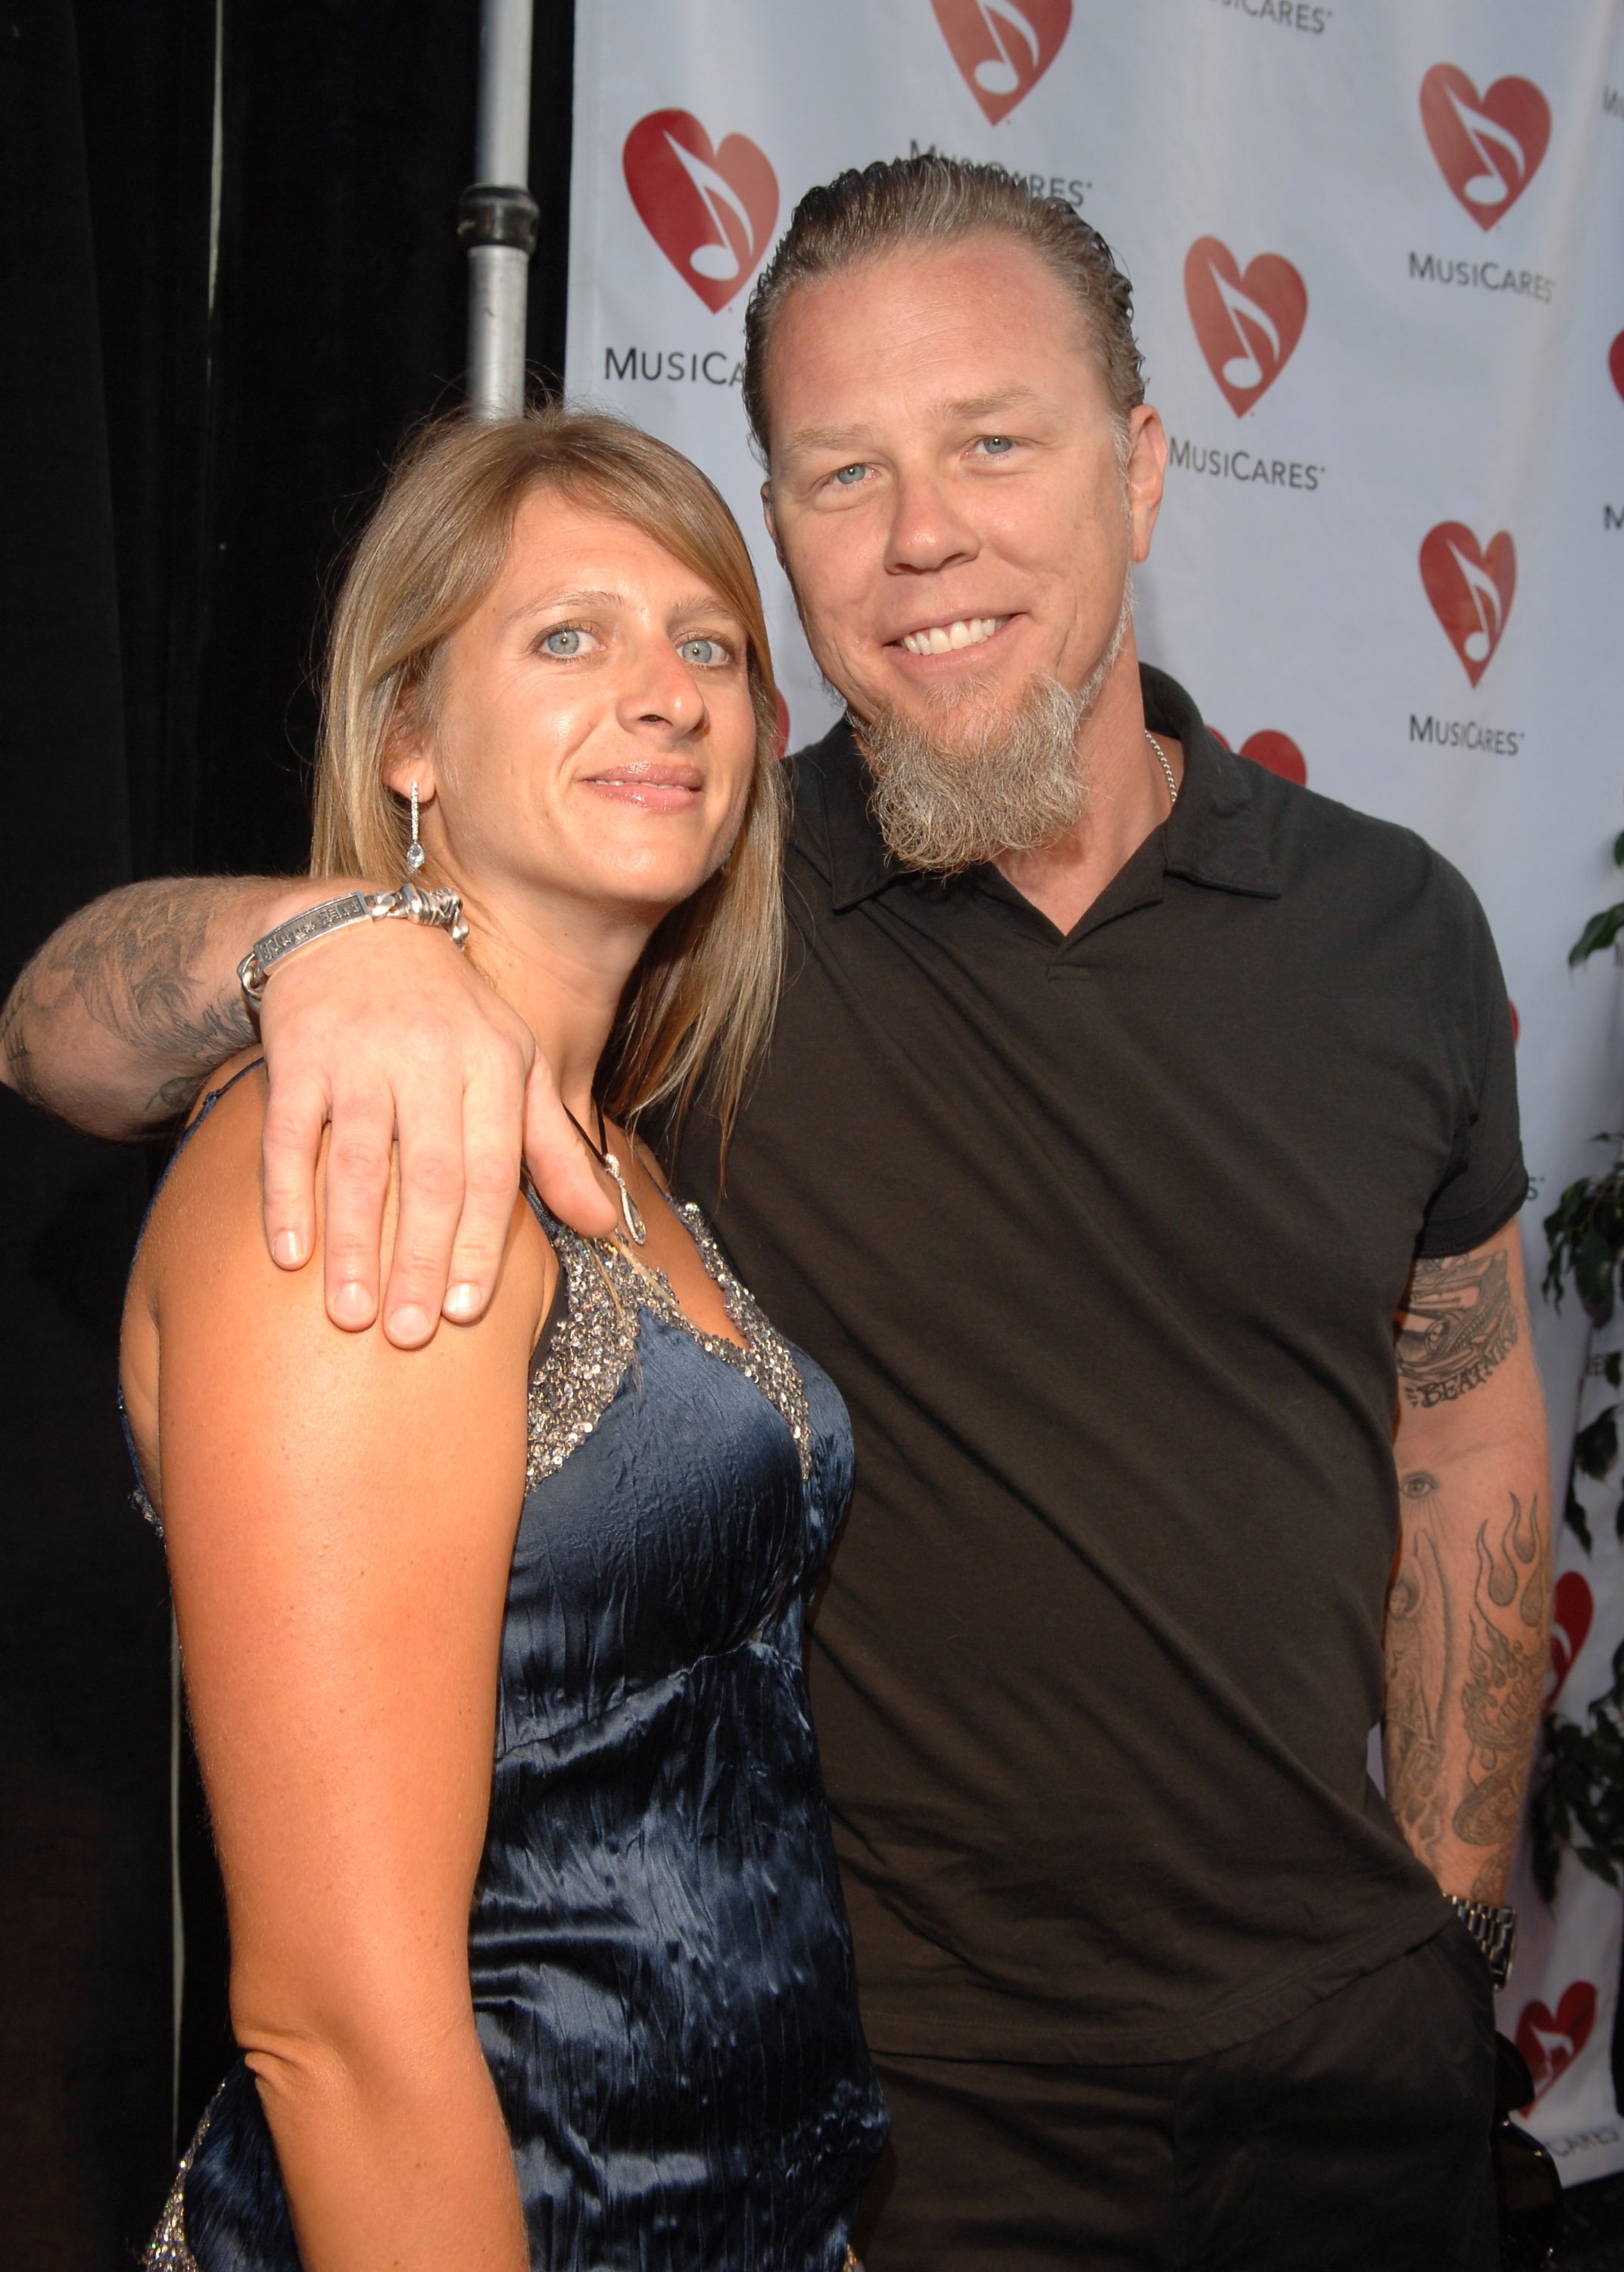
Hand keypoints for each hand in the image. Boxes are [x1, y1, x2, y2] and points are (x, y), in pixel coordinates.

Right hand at [258, 918, 615, 1343]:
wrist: (357, 931)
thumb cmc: (450, 1016)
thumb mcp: (517, 1064)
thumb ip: (555, 1148)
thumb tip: (606, 1227)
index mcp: (495, 1065)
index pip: (493, 1169)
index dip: (480, 1243)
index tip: (467, 1312)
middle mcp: (431, 1058)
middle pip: (429, 1176)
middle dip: (420, 1261)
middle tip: (409, 1335)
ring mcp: (360, 1056)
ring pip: (358, 1164)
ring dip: (354, 1244)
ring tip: (350, 1313)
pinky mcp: (299, 1054)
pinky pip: (290, 1135)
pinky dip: (287, 1196)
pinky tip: (290, 1255)